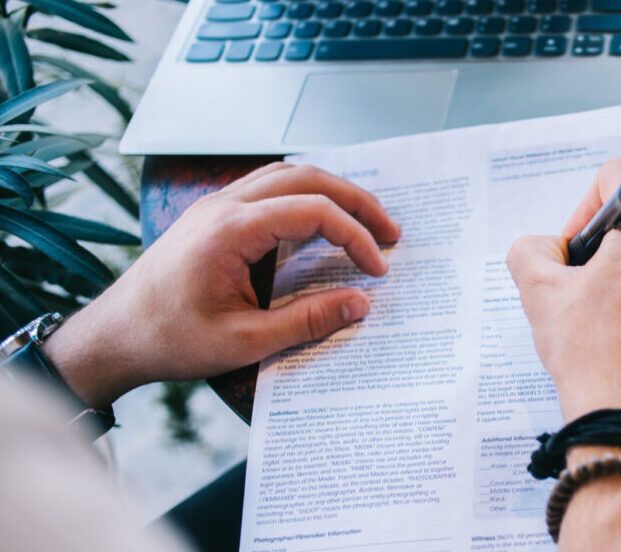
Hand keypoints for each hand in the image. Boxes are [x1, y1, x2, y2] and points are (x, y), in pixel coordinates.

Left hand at [44, 163, 398, 406]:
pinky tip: (321, 222)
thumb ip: (307, 320)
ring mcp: (216, 206)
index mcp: (231, 230)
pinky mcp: (213, 217)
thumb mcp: (244, 341)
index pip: (314, 212)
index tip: (377, 269)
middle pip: (307, 178)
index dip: (355, 237)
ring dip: (331, 193)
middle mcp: (224, 205)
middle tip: (391, 231)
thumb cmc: (168, 339)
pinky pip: (268, 188)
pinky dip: (304, 197)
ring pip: (287, 175)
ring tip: (364, 222)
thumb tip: (361, 304)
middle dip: (356, 202)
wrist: (112, 338)